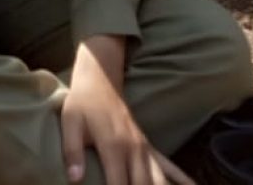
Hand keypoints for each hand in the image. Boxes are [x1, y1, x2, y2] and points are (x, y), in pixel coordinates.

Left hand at [61, 37, 192, 184]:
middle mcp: (134, 150)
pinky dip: (183, 180)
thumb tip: (75, 179)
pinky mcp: (149, 147)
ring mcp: (145, 149)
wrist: (100, 78)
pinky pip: (170, 168)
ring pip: (160, 181)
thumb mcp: (70, 122)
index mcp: (114, 146)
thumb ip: (72, 151)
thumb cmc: (82, 102)